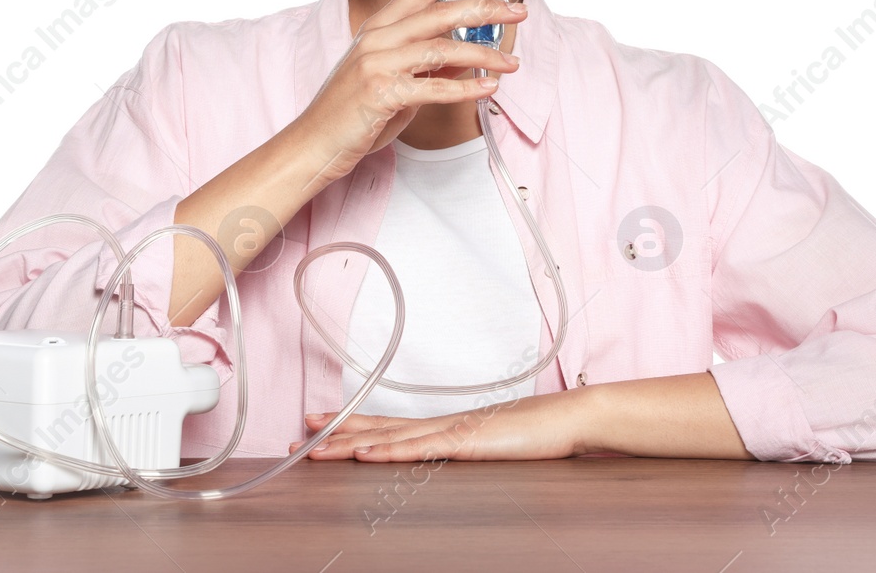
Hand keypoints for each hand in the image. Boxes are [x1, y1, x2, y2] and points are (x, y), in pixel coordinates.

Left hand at [289, 389, 589, 461]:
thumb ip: (472, 449)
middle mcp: (444, 424)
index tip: (326, 425)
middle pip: (382, 426)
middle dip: (341, 430)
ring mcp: (453, 432)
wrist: (570, 419)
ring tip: (320, 447)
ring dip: (353, 443)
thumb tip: (456, 455)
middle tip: (304, 431)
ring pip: (392, 437)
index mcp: (449, 426)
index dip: (357, 425)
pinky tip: (366, 455)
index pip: (393, 425)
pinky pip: (420, 449)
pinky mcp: (466, 443)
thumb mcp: (497, 446)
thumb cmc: (541, 433)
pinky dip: (390, 452)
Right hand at [298, 0, 525, 182]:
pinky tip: (488, 88)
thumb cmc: (351, 111)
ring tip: (512, 63)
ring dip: (484, 55)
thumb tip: (463, 59)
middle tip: (518, 11)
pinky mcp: (382, 94)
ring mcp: (377, 64)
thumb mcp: (388, 76)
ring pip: (442, 49)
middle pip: (440, 13)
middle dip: (484, 9)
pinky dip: (466, 89)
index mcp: (378, 27)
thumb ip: (422, 64)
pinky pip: (435, 88)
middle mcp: (377, 38)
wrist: (312, 143)